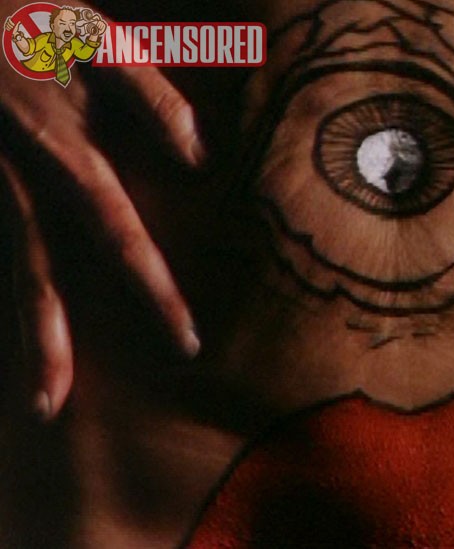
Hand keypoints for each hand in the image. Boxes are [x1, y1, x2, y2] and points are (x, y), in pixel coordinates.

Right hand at [0, 4, 203, 420]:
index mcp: (61, 146)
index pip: (116, 232)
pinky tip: (23, 348)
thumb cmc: (30, 16)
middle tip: (61, 407)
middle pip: (34, 269)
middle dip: (51, 340)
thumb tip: (199, 160)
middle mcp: (15, 173)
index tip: (183, 340)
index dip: (149, 288)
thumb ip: (152, 97)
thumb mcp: (99, 37)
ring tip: (38, 400)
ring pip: (4, 265)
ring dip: (20, 334)